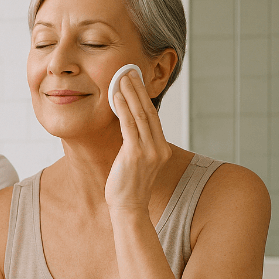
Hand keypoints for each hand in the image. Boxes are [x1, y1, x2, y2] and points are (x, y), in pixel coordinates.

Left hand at [105, 69, 171, 212]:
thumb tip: (128, 129)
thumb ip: (138, 146)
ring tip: (122, 77)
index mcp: (162, 150)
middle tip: (130, 71)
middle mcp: (159, 149)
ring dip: (130, 93)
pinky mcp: (135, 155)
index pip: (153, 117)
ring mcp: (149, 152)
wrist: (128, 208)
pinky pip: (129, 126)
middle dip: (138, 89)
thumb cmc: (128, 187)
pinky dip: (123, 108)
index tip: (136, 81)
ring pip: (140, 115)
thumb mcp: (138, 164)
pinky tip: (116, 96)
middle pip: (149, 111)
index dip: (144, 97)